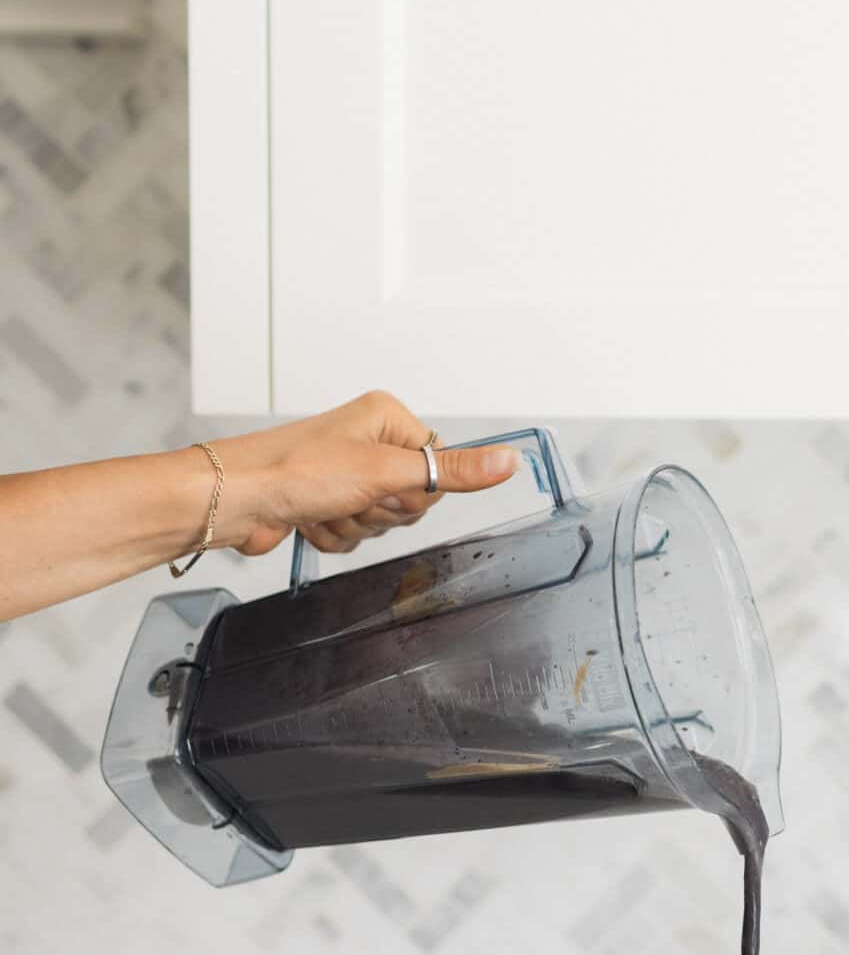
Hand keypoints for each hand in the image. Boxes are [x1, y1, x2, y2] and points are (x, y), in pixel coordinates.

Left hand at [214, 391, 519, 556]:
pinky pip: (356, 535)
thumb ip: (451, 472)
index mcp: (387, 419)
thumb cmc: (293, 470)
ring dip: (356, 526)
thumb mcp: (385, 471)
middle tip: (351, 496)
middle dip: (382, 511)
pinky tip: (311, 520)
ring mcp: (347, 475)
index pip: (438, 465)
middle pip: (413, 498)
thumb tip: (508, 460)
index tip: (389, 486)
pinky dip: (335, 535)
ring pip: (383, 521)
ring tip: (325, 507)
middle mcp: (369, 443)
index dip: (417, 489)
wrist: (235, 500)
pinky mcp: (328, 504)